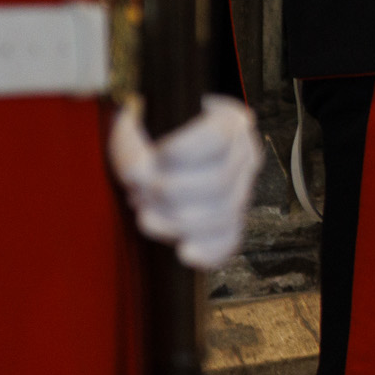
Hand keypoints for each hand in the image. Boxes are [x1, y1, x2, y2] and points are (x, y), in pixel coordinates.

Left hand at [109, 94, 260, 268]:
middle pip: (219, 183)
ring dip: (176, 223)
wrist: (152, 158)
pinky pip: (230, 241)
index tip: (153, 156)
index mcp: (229, 122)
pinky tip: (184, 253)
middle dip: (170, 194)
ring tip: (145, 217)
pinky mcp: (231, 221)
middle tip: (139, 193)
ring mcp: (242, 190)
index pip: (218, 138)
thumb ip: (131, 150)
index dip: (180, 153)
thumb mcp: (133, 132)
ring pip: (225, 215)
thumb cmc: (148, 140)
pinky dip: (209, 252)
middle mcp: (244, 155)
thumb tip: (139, 174)